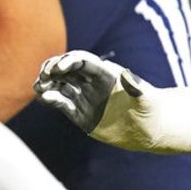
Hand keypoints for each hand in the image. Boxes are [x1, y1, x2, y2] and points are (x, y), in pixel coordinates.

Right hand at [34, 50, 190, 153]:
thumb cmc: (151, 110)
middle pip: (68, 69)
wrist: (150, 129)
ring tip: (39, 87)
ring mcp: (86, 97)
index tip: (59, 67)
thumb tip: (126, 74)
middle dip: (54, 68)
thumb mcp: (146, 99)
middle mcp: (93, 83)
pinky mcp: (81, 113)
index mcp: (107, 74)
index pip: (84, 62)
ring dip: (48, 83)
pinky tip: (44, 98)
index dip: (70, 61)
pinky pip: (63, 103)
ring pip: (62, 85)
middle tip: (45, 75)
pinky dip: (52, 99)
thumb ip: (137, 88)